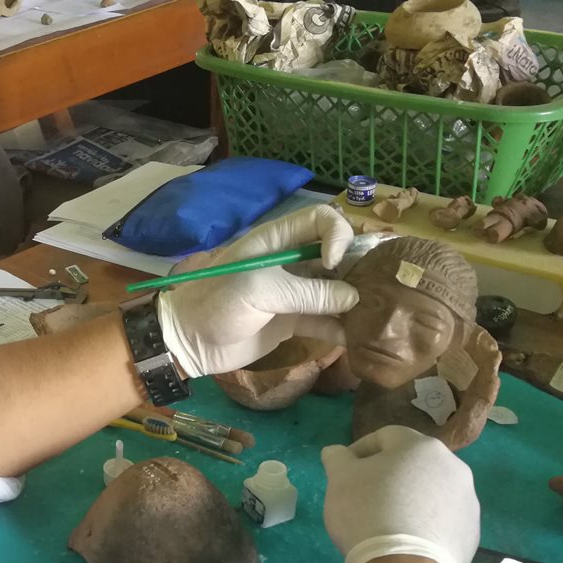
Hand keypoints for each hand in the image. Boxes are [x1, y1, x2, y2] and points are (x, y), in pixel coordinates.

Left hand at [157, 206, 359, 377]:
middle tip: (372, 291)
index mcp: (278, 240)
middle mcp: (291, 261)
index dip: (338, 235)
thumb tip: (352, 298)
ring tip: (373, 317)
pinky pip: (325, 320)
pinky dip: (341, 328)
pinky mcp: (292, 322)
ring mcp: (293, 292)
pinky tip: (357, 338)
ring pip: (335, 289)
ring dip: (354, 301)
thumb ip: (308, 292)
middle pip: (337, 255)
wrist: (188, 342)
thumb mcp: (260, 290)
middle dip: (357, 269)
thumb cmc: (216, 303)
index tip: (333, 263)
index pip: (322, 220)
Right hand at [321, 426, 479, 562]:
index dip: (360, 451)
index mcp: (420, 446)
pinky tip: (406, 541)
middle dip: (388, 476)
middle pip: (412, 464)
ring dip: (409, 500)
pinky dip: (425, 524)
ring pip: (430, 492)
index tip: (344, 471)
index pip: (385, 436)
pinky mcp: (470, 533)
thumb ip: (337, 459)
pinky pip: (442, 520)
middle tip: (364, 497)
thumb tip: (336, 452)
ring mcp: (466, 501)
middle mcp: (452, 466)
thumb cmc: (368, 512)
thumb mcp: (340, 479)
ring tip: (386, 522)